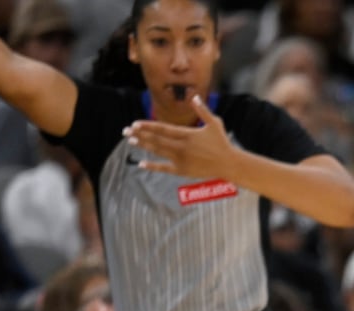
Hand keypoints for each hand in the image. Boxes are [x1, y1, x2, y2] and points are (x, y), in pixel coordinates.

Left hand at [123, 96, 239, 178]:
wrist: (228, 164)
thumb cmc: (222, 142)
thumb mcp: (214, 123)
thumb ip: (202, 110)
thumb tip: (195, 97)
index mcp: (187, 134)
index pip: (162, 128)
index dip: (147, 126)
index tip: (134, 124)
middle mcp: (181, 147)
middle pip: (156, 139)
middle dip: (139, 135)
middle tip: (125, 132)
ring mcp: (181, 159)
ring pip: (158, 151)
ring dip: (143, 146)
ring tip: (131, 142)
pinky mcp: (182, 171)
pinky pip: (164, 168)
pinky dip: (153, 166)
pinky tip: (142, 164)